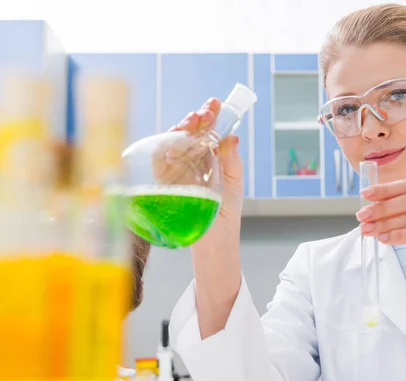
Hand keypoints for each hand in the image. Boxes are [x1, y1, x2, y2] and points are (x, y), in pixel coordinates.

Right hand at [153, 98, 243, 219]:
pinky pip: (160, 158)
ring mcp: (176, 169)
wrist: (215, 240)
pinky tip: (177, 140)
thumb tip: (233, 137)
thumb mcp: (234, 183)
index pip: (207, 131)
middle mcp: (191, 159)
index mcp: (209, 157)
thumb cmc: (225, 212)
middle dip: (196, 118)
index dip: (210, 116)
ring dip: (182, 128)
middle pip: (190, 132)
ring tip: (195, 120)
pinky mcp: (164, 181)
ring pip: (174, 140)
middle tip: (206, 111)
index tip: (216, 104)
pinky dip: (166, 147)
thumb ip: (233, 161)